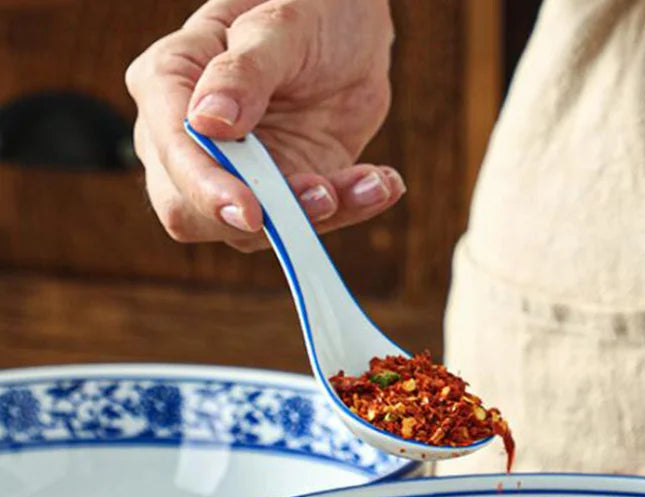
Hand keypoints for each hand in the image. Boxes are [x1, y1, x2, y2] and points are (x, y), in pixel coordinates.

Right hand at [125, 0, 403, 251]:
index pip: (172, 151)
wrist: (349, 23)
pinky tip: (380, 183)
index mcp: (169, 86)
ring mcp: (236, 174)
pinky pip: (309, 222)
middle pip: (193, 212)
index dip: (205, 189)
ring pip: (255, 231)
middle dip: (258, 218)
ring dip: (315, 216)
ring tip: (369, 183)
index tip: (249, 211)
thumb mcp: (277, 27)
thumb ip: (243, 72)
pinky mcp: (284, 192)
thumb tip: (206, 122)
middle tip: (322, 198)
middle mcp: (189, 141)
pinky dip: (349, 208)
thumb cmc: (305, 8)